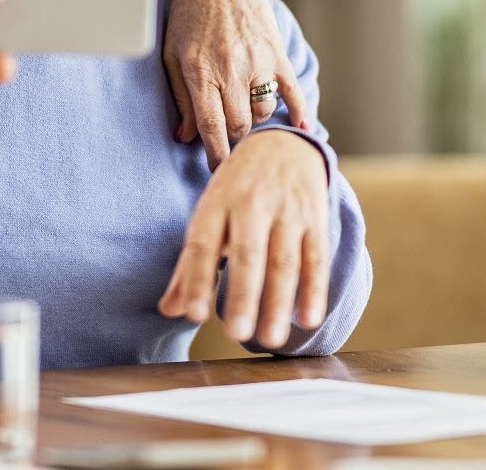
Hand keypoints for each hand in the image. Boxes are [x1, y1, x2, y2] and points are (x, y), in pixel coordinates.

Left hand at [158, 130, 329, 349]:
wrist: (282, 144)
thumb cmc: (236, 190)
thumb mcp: (208, 215)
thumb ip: (190, 265)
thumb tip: (168, 310)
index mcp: (216, 203)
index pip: (203, 244)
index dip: (197, 279)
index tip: (192, 315)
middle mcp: (251, 203)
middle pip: (247, 254)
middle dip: (243, 294)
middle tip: (237, 334)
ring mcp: (286, 209)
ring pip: (283, 260)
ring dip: (278, 302)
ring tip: (270, 341)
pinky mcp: (315, 217)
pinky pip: (316, 256)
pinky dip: (315, 289)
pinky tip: (308, 319)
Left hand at [164, 0, 307, 168]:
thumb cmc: (188, 12)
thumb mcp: (172, 52)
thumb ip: (180, 95)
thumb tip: (186, 137)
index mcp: (199, 70)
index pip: (210, 127)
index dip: (216, 156)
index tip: (218, 174)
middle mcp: (230, 68)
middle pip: (238, 125)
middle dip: (233, 138)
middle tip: (227, 137)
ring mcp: (257, 60)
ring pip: (263, 112)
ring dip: (254, 120)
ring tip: (243, 112)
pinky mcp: (277, 52)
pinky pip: (292, 91)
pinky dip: (298, 113)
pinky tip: (301, 128)